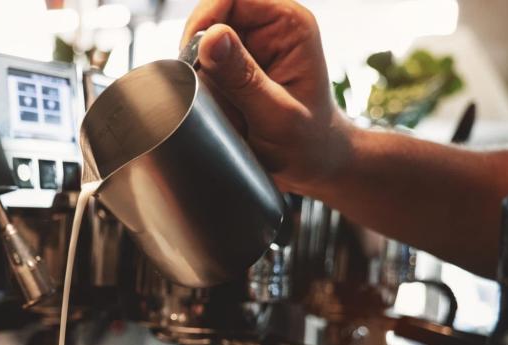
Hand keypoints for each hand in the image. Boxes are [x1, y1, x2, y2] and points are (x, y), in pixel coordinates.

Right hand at [182, 0, 352, 194]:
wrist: (314, 166)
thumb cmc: (307, 144)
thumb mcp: (276, 115)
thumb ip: (243, 78)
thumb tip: (211, 38)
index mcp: (290, 25)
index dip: (207, 18)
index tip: (193, 54)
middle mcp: (270, 27)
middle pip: (212, 14)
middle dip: (199, 49)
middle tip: (203, 87)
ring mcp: (251, 46)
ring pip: (203, 41)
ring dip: (199, 72)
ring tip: (218, 104)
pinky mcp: (236, 66)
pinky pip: (203, 64)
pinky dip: (200, 84)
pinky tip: (217, 106)